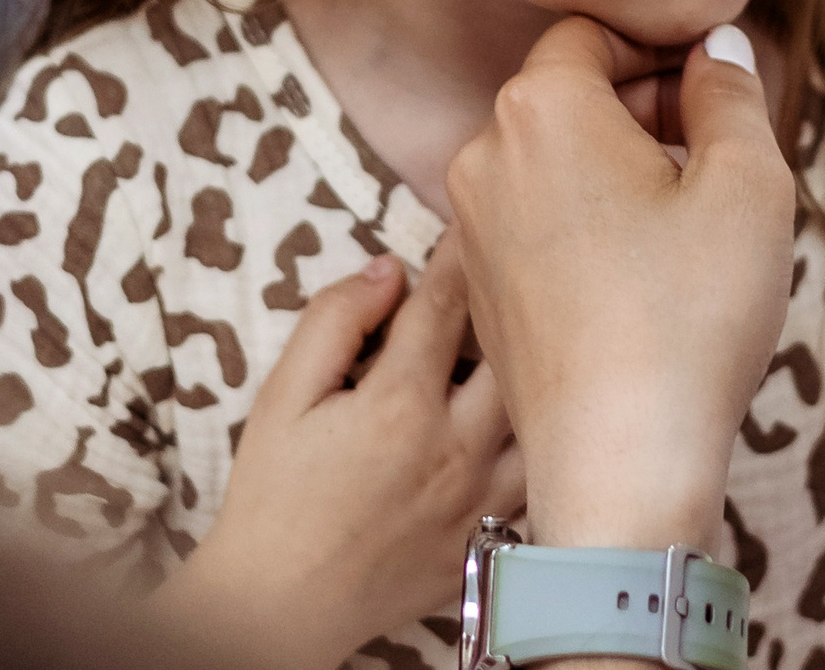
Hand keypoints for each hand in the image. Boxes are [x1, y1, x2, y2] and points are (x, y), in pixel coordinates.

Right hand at [153, 247, 522, 669]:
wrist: (281, 604)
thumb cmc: (274, 497)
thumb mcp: (283, 395)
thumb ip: (334, 322)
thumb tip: (386, 270)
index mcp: (400, 404)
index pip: (447, 304)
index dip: (463, 253)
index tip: (479, 221)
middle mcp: (456, 448)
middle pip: (514, 352)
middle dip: (518, 304)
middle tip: (524, 268)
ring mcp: (482, 499)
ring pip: (546, 417)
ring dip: (543, 375)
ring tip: (546, 342)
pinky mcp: (490, 539)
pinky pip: (545, 481)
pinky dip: (550, 446)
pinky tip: (548, 422)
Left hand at [446, 19, 795, 550]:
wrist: (621, 462)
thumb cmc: (689, 315)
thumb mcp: (748, 183)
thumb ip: (732, 92)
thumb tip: (717, 49)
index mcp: (540, 106)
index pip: (595, 34)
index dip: (661, 52)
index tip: (715, 94)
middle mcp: (482, 154)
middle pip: (569, 95)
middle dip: (644, 111)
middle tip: (717, 160)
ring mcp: (470, 226)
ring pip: (552, 162)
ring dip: (617, 171)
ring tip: (686, 226)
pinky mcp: (478, 287)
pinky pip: (535, 222)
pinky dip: (586, 225)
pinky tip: (643, 279)